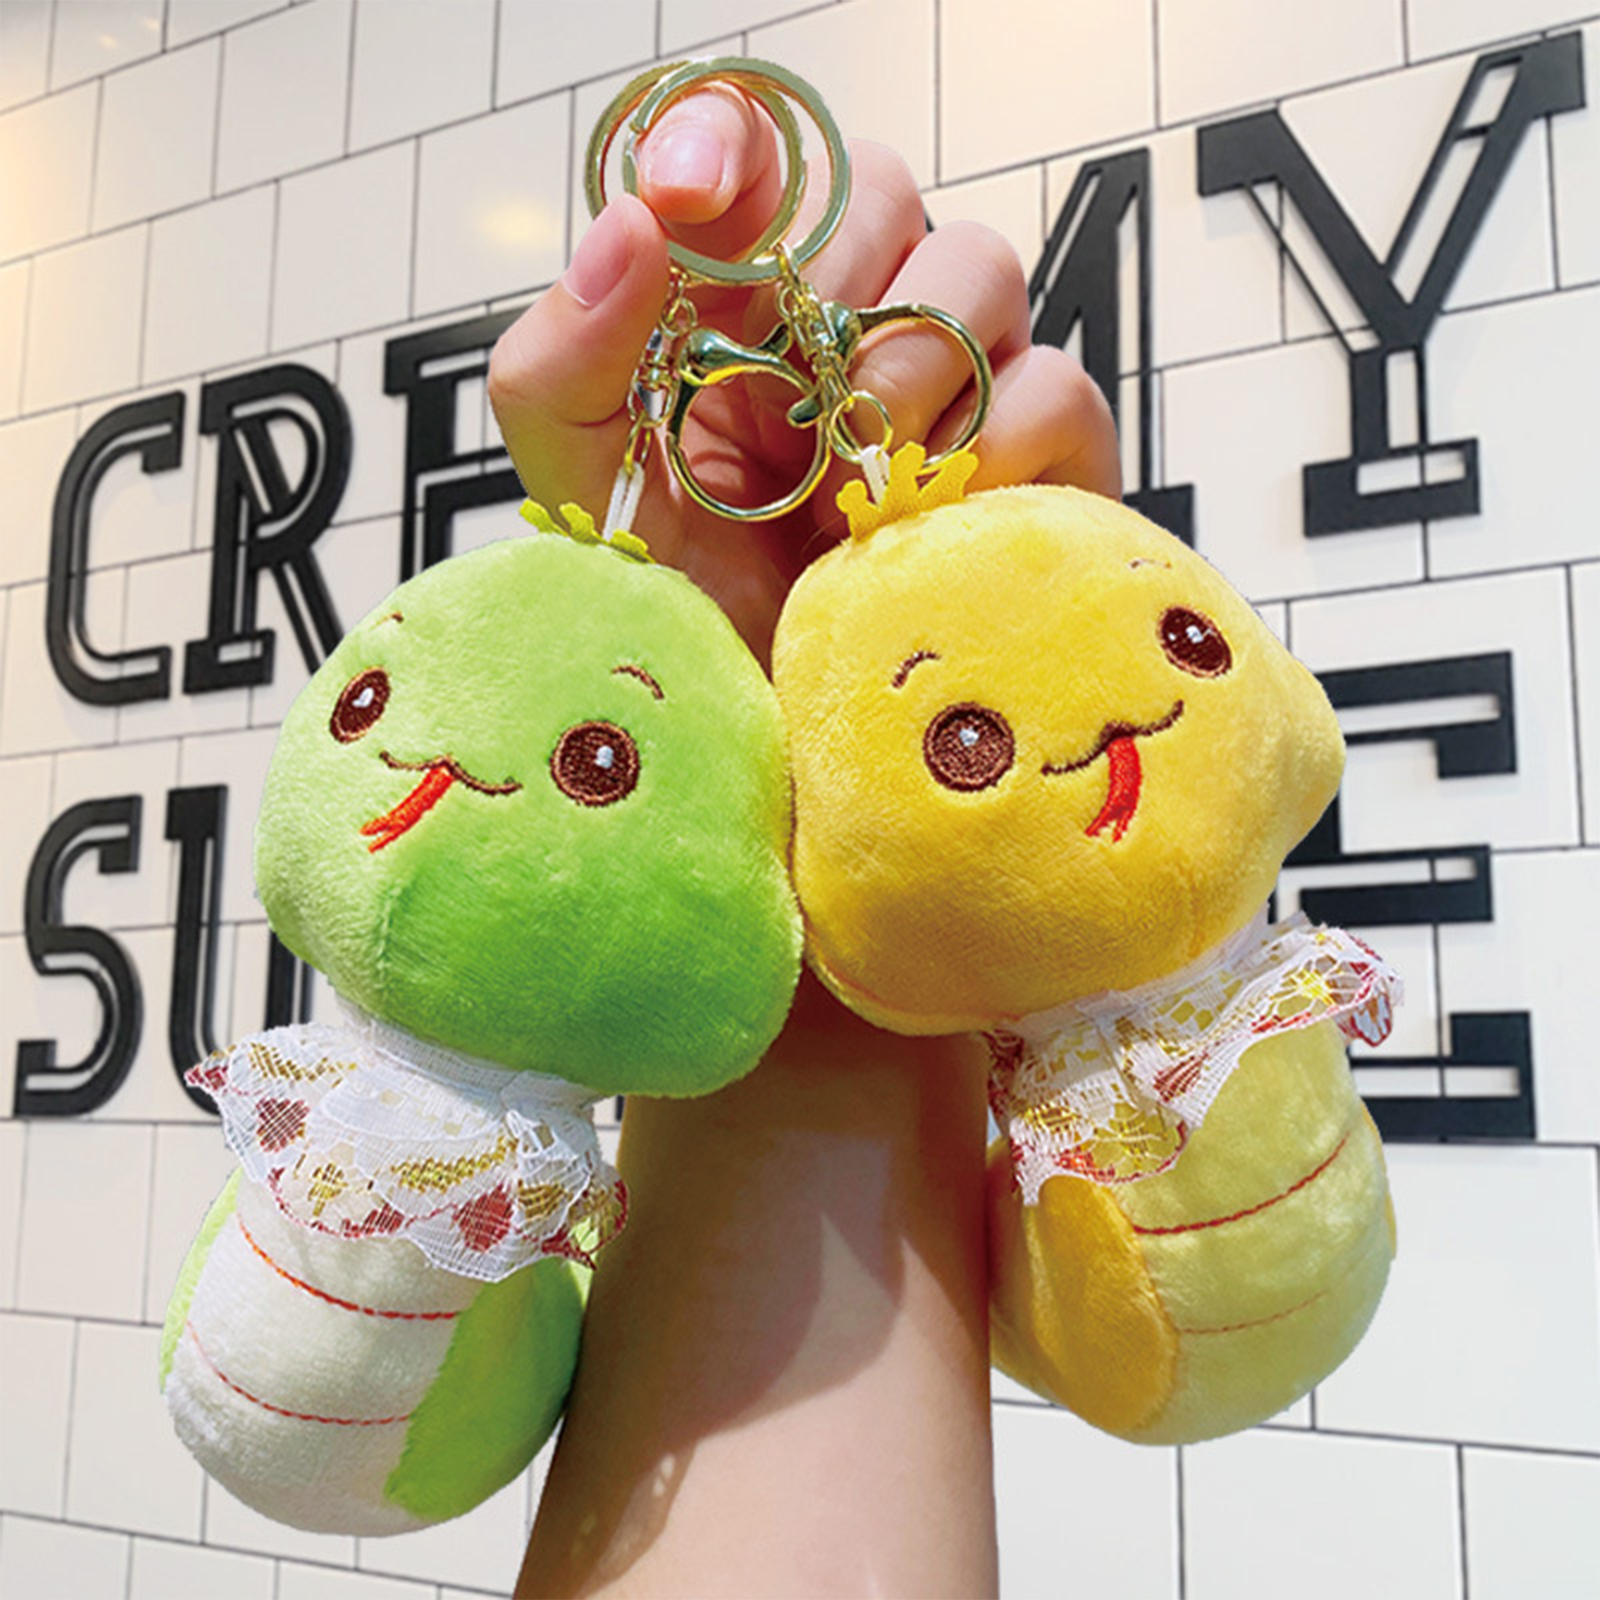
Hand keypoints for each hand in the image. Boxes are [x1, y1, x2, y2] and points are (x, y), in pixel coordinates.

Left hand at [488, 86, 1119, 659]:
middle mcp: (853, 320)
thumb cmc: (685, 616)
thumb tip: (635, 223)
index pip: (756, 148)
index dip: (729, 144)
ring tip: (848, 492)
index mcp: (738, 304)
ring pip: (980, 265)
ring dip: (905, 377)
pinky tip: (925, 522)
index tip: (690, 203)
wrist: (773, 740)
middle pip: (881, 187)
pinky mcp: (1040, 456)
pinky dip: (992, 449)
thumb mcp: (586, 498)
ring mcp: (954, 381)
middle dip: (825, 290)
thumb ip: (566, 356)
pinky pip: (1056, 386)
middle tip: (786, 406)